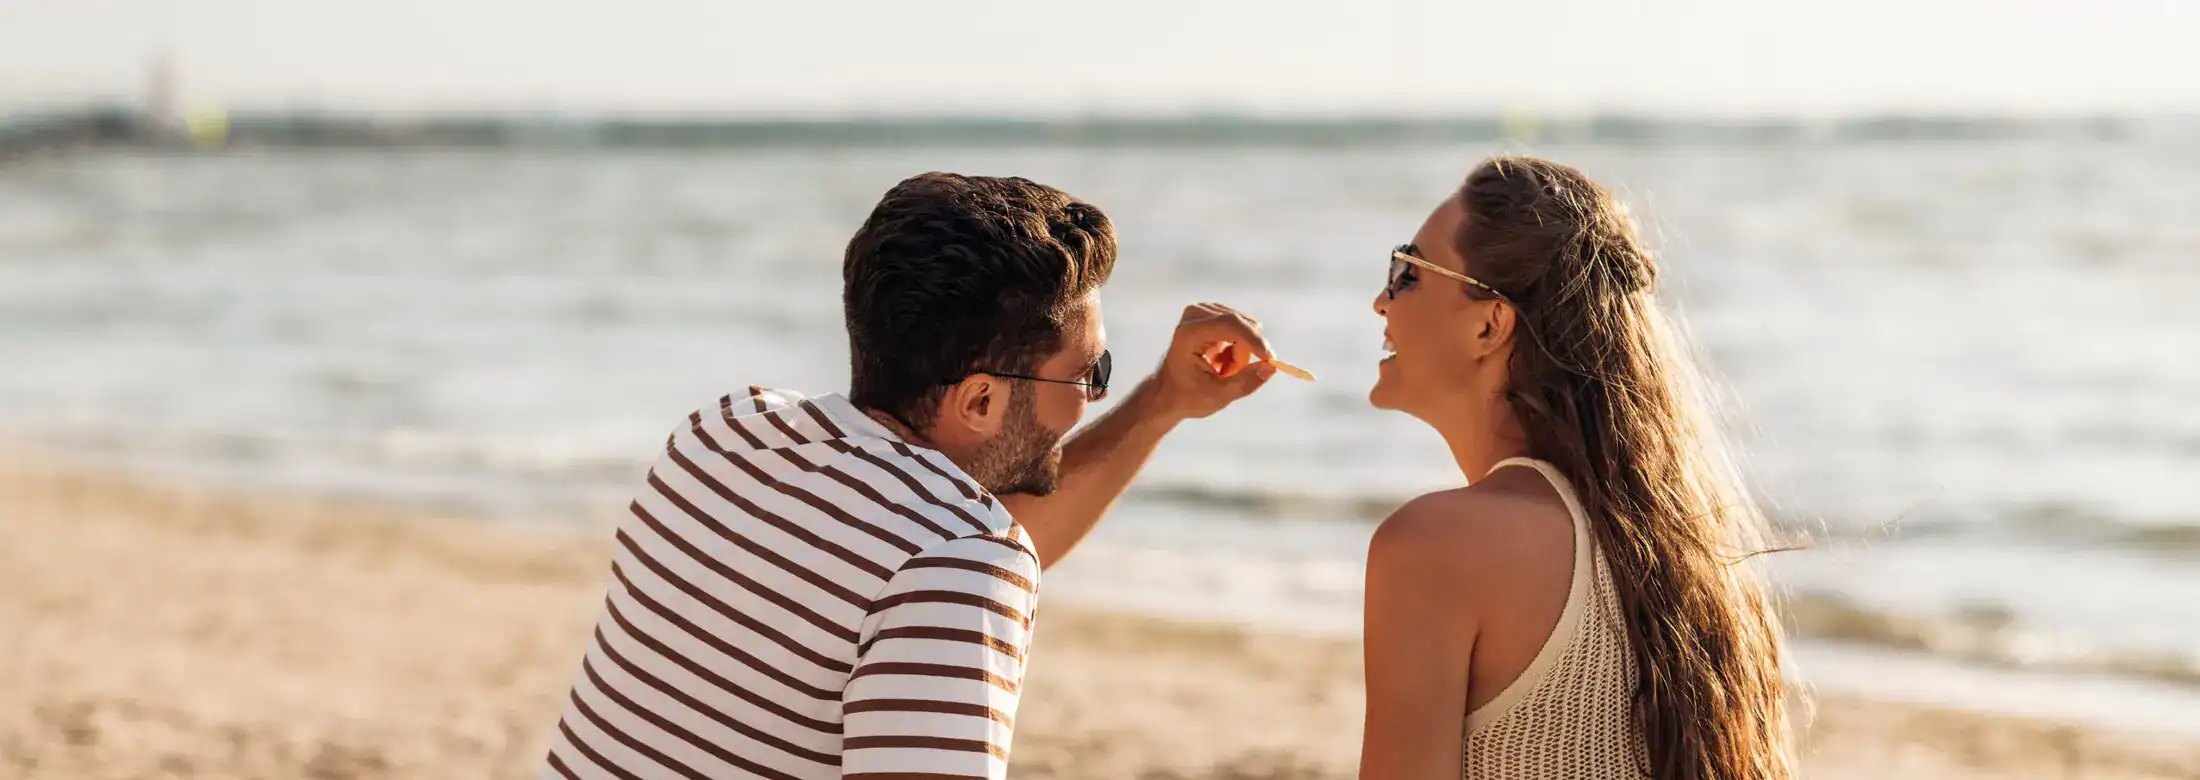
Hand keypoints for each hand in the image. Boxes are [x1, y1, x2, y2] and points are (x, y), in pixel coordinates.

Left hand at [1146, 302, 1276, 421]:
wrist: (1169, 393)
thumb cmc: (1188, 396)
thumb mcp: (1218, 396)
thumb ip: (1245, 382)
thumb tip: (1271, 367)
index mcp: (1188, 333)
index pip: (1229, 324)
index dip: (1253, 339)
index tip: (1270, 359)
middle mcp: (1194, 315)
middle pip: (1239, 324)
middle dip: (1244, 353)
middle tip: (1231, 374)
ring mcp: (1202, 312)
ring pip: (1243, 327)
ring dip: (1240, 353)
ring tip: (1221, 370)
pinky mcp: (1211, 315)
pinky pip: (1241, 329)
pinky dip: (1237, 348)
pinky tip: (1221, 361)